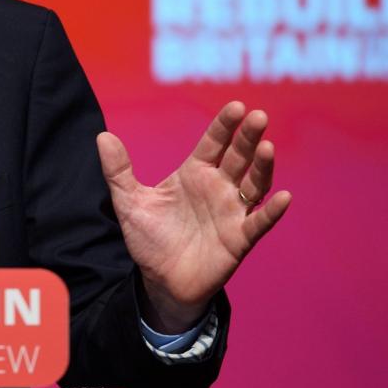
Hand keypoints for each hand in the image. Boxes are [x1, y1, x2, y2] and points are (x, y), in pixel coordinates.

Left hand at [98, 102, 290, 332]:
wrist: (160, 281)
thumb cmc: (150, 238)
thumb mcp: (129, 203)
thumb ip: (118, 171)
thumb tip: (102, 136)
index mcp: (194, 173)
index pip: (213, 142)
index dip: (225, 125)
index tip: (236, 106)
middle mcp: (218, 188)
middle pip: (238, 157)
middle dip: (248, 137)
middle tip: (258, 116)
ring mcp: (232, 212)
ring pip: (254, 184)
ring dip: (263, 167)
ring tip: (267, 147)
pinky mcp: (239, 239)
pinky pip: (259, 223)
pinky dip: (272, 212)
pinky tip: (285, 197)